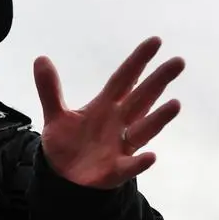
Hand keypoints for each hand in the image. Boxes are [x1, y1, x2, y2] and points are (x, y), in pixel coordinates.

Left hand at [34, 36, 184, 189]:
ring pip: (144, 130)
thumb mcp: (56, 115)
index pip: (124, 79)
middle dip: (158, 81)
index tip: (155, 41)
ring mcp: (120, 146)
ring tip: (175, 104)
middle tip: (178, 62)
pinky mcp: (115, 170)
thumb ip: (50, 90)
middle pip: (142, 98)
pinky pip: (130, 166)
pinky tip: (150, 157)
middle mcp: (119, 123)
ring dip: (159, 118)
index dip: (138, 61)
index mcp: (105, 106)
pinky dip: (140, 162)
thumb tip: (40, 58)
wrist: (63, 178)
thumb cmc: (68, 144)